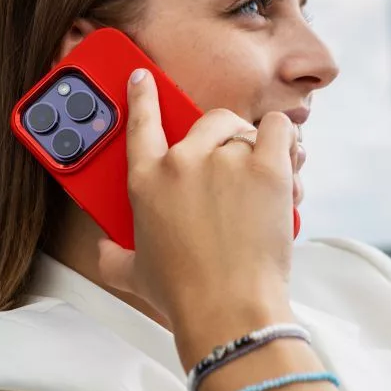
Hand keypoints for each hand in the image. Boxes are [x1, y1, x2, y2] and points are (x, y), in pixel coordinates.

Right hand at [96, 68, 299, 348]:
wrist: (227, 310)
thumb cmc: (184, 294)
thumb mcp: (134, 273)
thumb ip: (114, 256)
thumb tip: (104, 252)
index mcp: (148, 180)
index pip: (141, 122)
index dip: (142, 96)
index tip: (143, 80)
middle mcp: (183, 161)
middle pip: (208, 121)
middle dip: (224, 138)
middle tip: (235, 169)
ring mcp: (224, 160)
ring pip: (246, 129)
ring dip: (257, 148)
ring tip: (265, 182)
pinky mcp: (265, 167)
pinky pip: (277, 128)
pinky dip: (285, 140)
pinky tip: (287, 160)